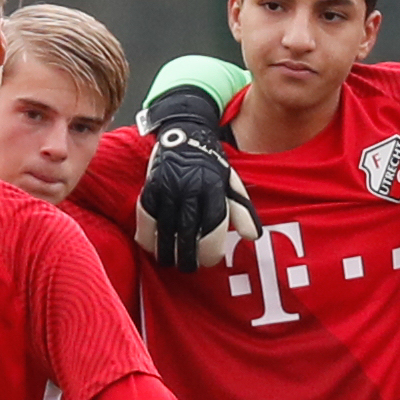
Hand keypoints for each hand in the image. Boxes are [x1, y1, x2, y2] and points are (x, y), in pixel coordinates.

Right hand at [137, 83, 250, 272]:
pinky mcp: (150, 187)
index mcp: (213, 188)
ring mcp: (168, 188)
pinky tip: (150, 247)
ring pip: (165, 228)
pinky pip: (146, 216)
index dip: (211, 249)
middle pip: (187, 232)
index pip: (213, 226)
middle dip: (188, 256)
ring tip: (170, 262)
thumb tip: (253, 237)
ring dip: (166, 250)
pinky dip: (147, 234)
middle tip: (188, 268)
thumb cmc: (211, 164)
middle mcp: (190, 188)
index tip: (210, 261)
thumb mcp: (231, 182)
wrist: (184, 132)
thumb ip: (242, 210)